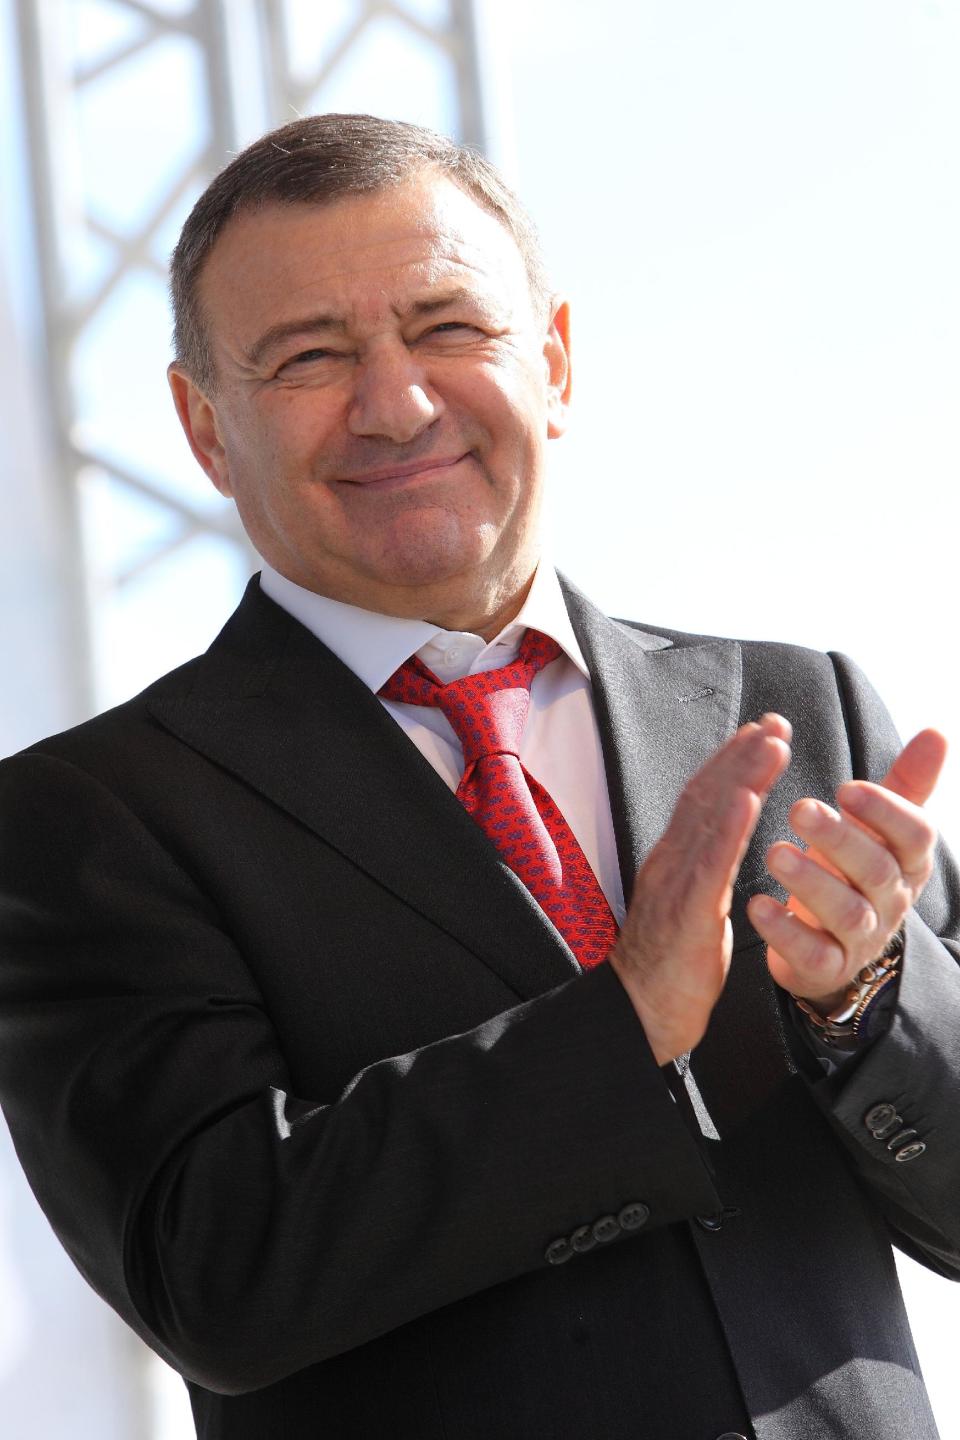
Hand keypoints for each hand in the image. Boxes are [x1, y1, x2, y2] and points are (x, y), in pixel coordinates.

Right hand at [609, 714, 790, 1064]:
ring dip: (742, 776)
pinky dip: (730, 828)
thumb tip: (723, 842)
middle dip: (741, 754)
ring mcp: (677, 883)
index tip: (760, 732)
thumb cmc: (668, 966)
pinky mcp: (687, 912)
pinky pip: (711, 864)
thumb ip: (703, 869)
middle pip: (706, 795)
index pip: (702, 798)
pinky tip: (750, 801)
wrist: (639, 1012)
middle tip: (775, 721)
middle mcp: (671, 860)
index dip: (730, 761)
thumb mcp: (692, 905)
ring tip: (770, 744)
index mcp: (674, 859)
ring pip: (710, 819)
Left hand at [747, 729, 947, 1012]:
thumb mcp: (881, 830)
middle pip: (876, 870)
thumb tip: (938, 731)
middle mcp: (890, 902)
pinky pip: (811, 954)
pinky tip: (757, 905)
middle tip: (799, 807)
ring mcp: (860, 939)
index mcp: (906, 863)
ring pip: (845, 913)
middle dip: (840, 839)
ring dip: (810, 882)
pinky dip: (784, 932)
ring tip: (774, 852)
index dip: (886, 812)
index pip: (915, 837)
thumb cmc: (853, 872)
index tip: (846, 787)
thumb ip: (905, 784)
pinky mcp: (825, 968)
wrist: (834, 947)